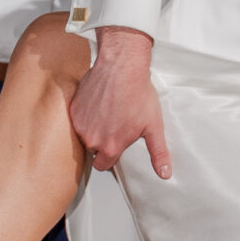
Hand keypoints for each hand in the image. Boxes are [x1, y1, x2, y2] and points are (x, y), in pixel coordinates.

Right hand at [67, 27, 170, 176]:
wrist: (122, 67)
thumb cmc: (138, 93)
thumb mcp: (154, 126)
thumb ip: (158, 153)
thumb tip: (165, 173)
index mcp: (111, 147)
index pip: (103, 166)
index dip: (110, 156)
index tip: (116, 144)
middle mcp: (92, 139)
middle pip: (93, 150)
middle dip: (102, 142)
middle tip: (114, 125)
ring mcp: (80, 124)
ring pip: (84, 135)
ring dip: (93, 128)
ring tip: (108, 113)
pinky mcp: (73, 109)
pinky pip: (76, 119)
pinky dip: (85, 114)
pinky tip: (98, 104)